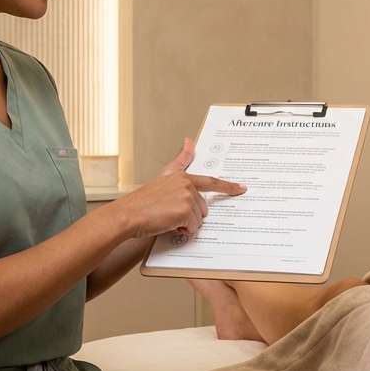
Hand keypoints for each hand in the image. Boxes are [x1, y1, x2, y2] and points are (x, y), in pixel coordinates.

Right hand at [112, 139, 245, 238]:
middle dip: (190, 216)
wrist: (128, 214)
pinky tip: (167, 224)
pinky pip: (192, 227)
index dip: (228, 186)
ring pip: (199, 219)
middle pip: (203, 208)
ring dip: (185, 223)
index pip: (210, 182)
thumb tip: (190, 141)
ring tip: (167, 219)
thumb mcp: (163, 177)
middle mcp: (187, 185)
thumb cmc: (142, 202)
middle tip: (170, 214)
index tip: (241, 188)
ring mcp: (187, 197)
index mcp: (183, 177)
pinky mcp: (185, 210)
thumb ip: (180, 161)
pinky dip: (181, 230)